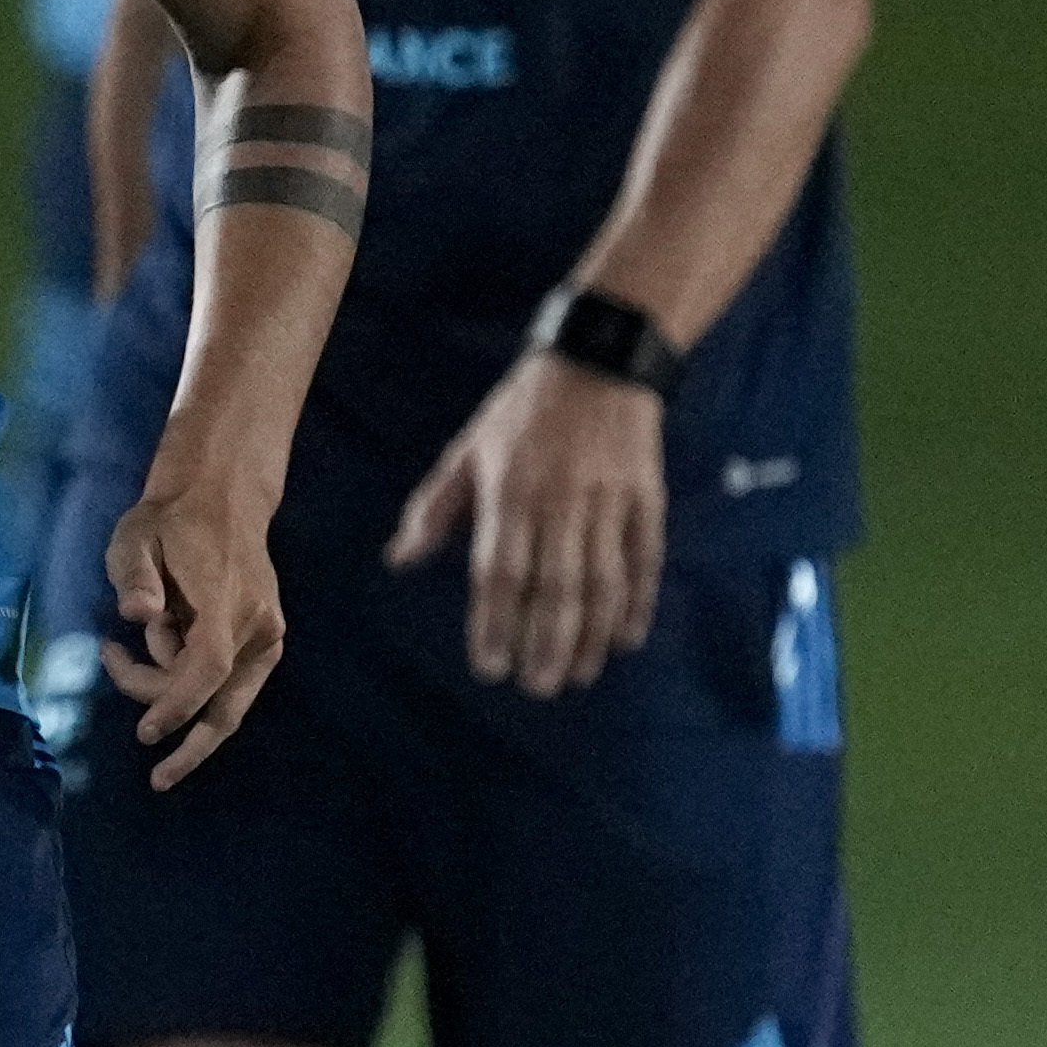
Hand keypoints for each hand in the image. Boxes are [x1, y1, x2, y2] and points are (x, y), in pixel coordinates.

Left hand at [97, 461, 288, 785]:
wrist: (223, 498)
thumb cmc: (171, 520)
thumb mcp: (134, 537)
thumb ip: (135, 576)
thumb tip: (137, 614)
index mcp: (227, 600)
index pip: (209, 668)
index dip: (178, 705)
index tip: (146, 734)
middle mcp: (260, 626)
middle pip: (214, 697)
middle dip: (164, 709)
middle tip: (110, 659)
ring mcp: (269, 638)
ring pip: (223, 700)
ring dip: (173, 690)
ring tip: (138, 638)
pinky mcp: (267, 643)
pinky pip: (229, 686)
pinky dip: (191, 682)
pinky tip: (162, 644)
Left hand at [386, 352, 669, 691]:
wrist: (601, 360)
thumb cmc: (523, 410)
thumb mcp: (469, 448)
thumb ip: (436, 507)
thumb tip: (400, 558)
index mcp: (510, 493)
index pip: (500, 571)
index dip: (495, 623)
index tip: (490, 666)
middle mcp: (560, 503)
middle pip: (555, 587)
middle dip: (546, 643)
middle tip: (537, 686)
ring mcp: (608, 502)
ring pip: (601, 582)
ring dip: (591, 635)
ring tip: (577, 675)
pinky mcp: (646, 499)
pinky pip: (644, 559)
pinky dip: (638, 601)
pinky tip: (627, 639)